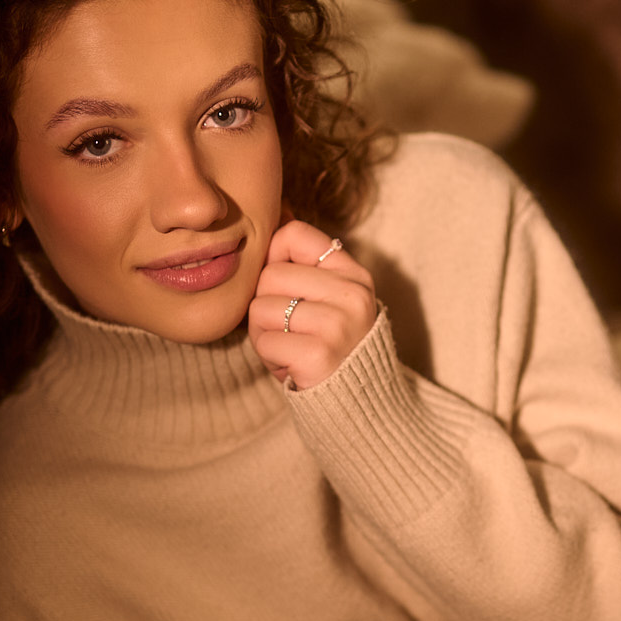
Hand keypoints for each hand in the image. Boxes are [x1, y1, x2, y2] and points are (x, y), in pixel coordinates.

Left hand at [248, 218, 377, 390]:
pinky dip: (270, 358)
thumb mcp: (330, 300)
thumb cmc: (332, 348)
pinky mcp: (319, 354)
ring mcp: (338, 324)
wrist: (360, 407)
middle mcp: (352, 295)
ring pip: (260, 308)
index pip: (293, 235)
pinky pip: (265, 341)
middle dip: (265, 307)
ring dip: (265, 335)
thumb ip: (306, 266)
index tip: (286, 290)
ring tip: (292, 349)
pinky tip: (293, 367)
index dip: (274, 260)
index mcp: (354, 275)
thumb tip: (275, 213)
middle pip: (269, 275)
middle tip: (288, 331)